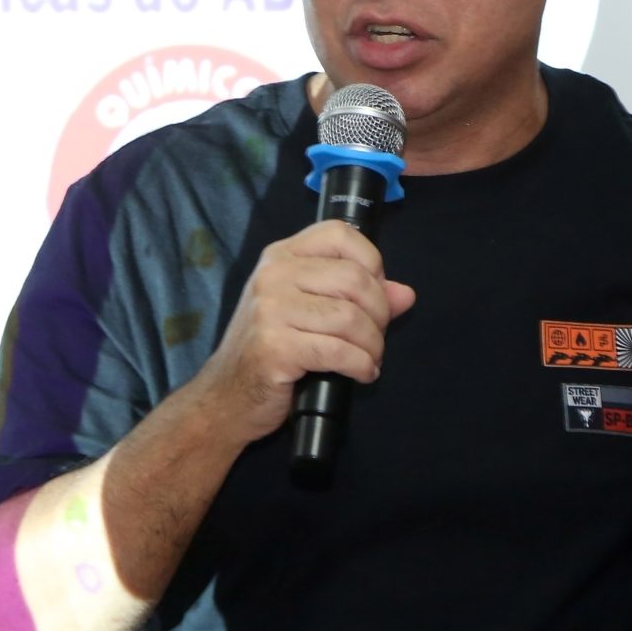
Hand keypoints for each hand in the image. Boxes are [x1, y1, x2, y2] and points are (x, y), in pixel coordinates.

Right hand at [190, 220, 416, 444]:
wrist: (226, 396)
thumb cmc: (271, 350)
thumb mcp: (309, 312)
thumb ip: (358, 298)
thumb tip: (405, 294)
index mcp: (281, 256)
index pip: (340, 234)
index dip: (372, 262)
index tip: (375, 293)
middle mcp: (273, 275)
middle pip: (354, 279)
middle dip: (379, 314)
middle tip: (375, 337)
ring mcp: (270, 310)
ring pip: (351, 318)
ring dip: (373, 346)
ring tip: (369, 359)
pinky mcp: (275, 347)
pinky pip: (340, 352)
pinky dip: (362, 366)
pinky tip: (362, 374)